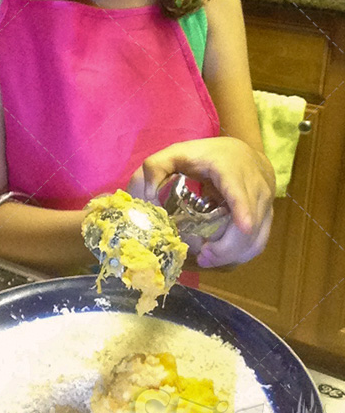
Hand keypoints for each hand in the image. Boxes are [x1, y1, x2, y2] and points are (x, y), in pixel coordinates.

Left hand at [127, 137, 275, 267]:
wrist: (243, 155)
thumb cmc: (207, 155)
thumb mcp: (178, 153)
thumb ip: (156, 166)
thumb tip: (146, 193)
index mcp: (232, 171)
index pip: (241, 191)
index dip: (244, 209)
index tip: (244, 226)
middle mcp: (255, 188)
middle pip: (249, 225)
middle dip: (228, 247)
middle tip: (203, 257)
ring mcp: (264, 205)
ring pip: (256, 239)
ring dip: (233, 255)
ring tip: (208, 259)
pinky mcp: (266, 219)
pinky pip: (258, 243)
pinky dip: (240, 255)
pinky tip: (220, 257)